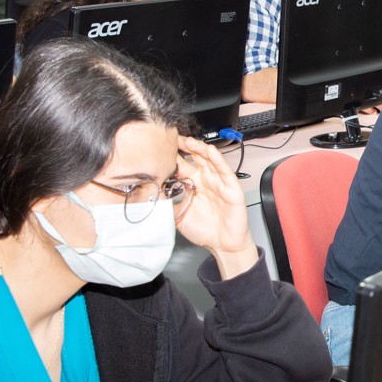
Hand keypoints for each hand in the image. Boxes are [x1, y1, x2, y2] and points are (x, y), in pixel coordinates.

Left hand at [173, 135, 257, 277]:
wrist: (223, 244)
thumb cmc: (204, 230)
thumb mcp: (178, 216)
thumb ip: (167, 204)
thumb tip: (150, 194)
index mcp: (192, 186)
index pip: (180, 165)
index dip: (171, 155)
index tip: (159, 147)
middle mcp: (205, 181)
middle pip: (194, 157)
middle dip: (183, 146)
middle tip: (171, 137)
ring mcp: (218, 182)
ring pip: (208, 160)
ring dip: (199, 148)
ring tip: (188, 140)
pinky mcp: (231, 188)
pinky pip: (224, 170)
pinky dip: (217, 159)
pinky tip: (210, 151)